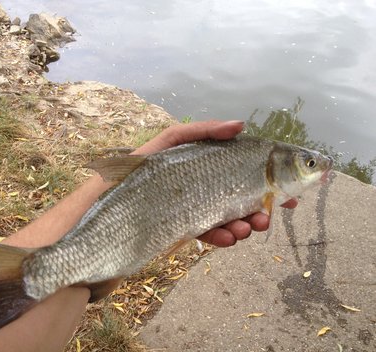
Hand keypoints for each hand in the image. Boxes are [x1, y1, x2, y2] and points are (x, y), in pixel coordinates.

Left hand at [134, 120, 297, 246]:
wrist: (106, 209)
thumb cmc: (138, 169)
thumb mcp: (170, 141)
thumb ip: (203, 131)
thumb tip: (241, 125)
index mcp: (206, 164)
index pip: (245, 169)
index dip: (270, 179)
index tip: (291, 190)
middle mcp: (205, 185)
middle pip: (242, 196)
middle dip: (263, 206)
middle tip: (273, 214)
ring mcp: (196, 207)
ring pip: (231, 217)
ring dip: (246, 223)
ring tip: (251, 226)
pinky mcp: (186, 228)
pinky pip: (211, 233)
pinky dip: (223, 236)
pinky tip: (230, 236)